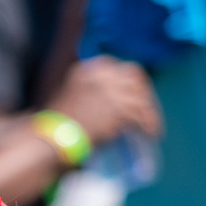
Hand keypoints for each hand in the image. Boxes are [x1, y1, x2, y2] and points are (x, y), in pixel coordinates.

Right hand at [45, 55, 161, 145]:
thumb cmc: (58, 124)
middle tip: (147, 111)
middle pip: (136, 78)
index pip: (121, 70)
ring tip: (151, 127)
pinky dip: (149, 124)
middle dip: (145, 94)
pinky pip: (142, 115)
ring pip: (141, 98)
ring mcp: (112, 89)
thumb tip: (114, 100)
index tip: (137, 96)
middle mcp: (102, 74)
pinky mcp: (120, 107)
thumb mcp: (74, 97)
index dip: (133, 84)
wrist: (54, 136)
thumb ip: (93, 92)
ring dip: (149, 113)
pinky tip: (150, 133)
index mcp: (89, 69)